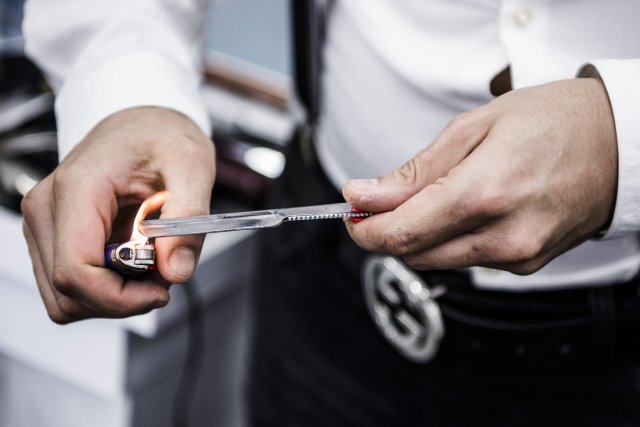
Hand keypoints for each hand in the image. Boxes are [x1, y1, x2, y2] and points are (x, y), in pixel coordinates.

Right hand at [21, 107, 215, 322]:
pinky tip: (134, 262)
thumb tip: (176, 270)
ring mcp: (45, 224)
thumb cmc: (161, 136)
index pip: (76, 271)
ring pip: (66, 297)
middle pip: (68, 292)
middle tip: (162, 272)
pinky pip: (71, 285)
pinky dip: (106, 288)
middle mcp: (47, 208)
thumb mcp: (192, 166)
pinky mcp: (53, 236)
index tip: (161, 290)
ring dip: (114, 295)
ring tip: (150, 262)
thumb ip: (189, 218)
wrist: (142, 121)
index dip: (120, 297)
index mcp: (77, 188)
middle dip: (122, 298)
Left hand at [344, 78, 616, 274]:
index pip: (402, 233)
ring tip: (430, 196)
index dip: (365, 229)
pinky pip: (468, 260)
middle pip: (415, 254)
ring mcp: (518, 256)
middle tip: (380, 203)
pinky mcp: (527, 265)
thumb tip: (364, 195)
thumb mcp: (473, 128)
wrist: (620, 143)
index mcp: (484, 193)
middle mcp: (502, 235)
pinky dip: (450, 239)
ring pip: (438, 260)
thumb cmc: (554, 122)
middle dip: (387, 232)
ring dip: (418, 235)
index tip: (352, 215)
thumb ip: (413, 172)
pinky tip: (464, 210)